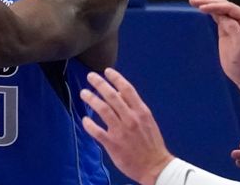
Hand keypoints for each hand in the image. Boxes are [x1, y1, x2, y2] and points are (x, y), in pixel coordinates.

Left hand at [80, 68, 173, 184]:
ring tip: (84, 93)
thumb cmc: (151, 144)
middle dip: (100, 83)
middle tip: (90, 76)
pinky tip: (85, 120)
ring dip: (91, 99)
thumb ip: (134, 108)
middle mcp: (131, 119)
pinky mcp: (113, 143)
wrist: (156, 168)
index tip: (107, 71)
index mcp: (142, 112)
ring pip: (103, 109)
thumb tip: (120, 94)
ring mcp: (121, 131)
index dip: (116, 78)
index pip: (127, 90)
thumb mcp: (148, 122)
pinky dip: (89, 124)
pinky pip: (96, 131)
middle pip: (112, 96)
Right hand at [189, 0, 239, 103]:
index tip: (200, 8)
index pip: (229, 8)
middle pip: (225, 5)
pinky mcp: (230, 33)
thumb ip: (232, 28)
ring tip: (194, 0)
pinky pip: (220, 17)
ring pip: (222, 9)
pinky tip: (202, 9)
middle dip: (208, 0)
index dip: (213, 5)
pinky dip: (210, 11)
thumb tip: (221, 15)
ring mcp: (237, 26)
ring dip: (208, 3)